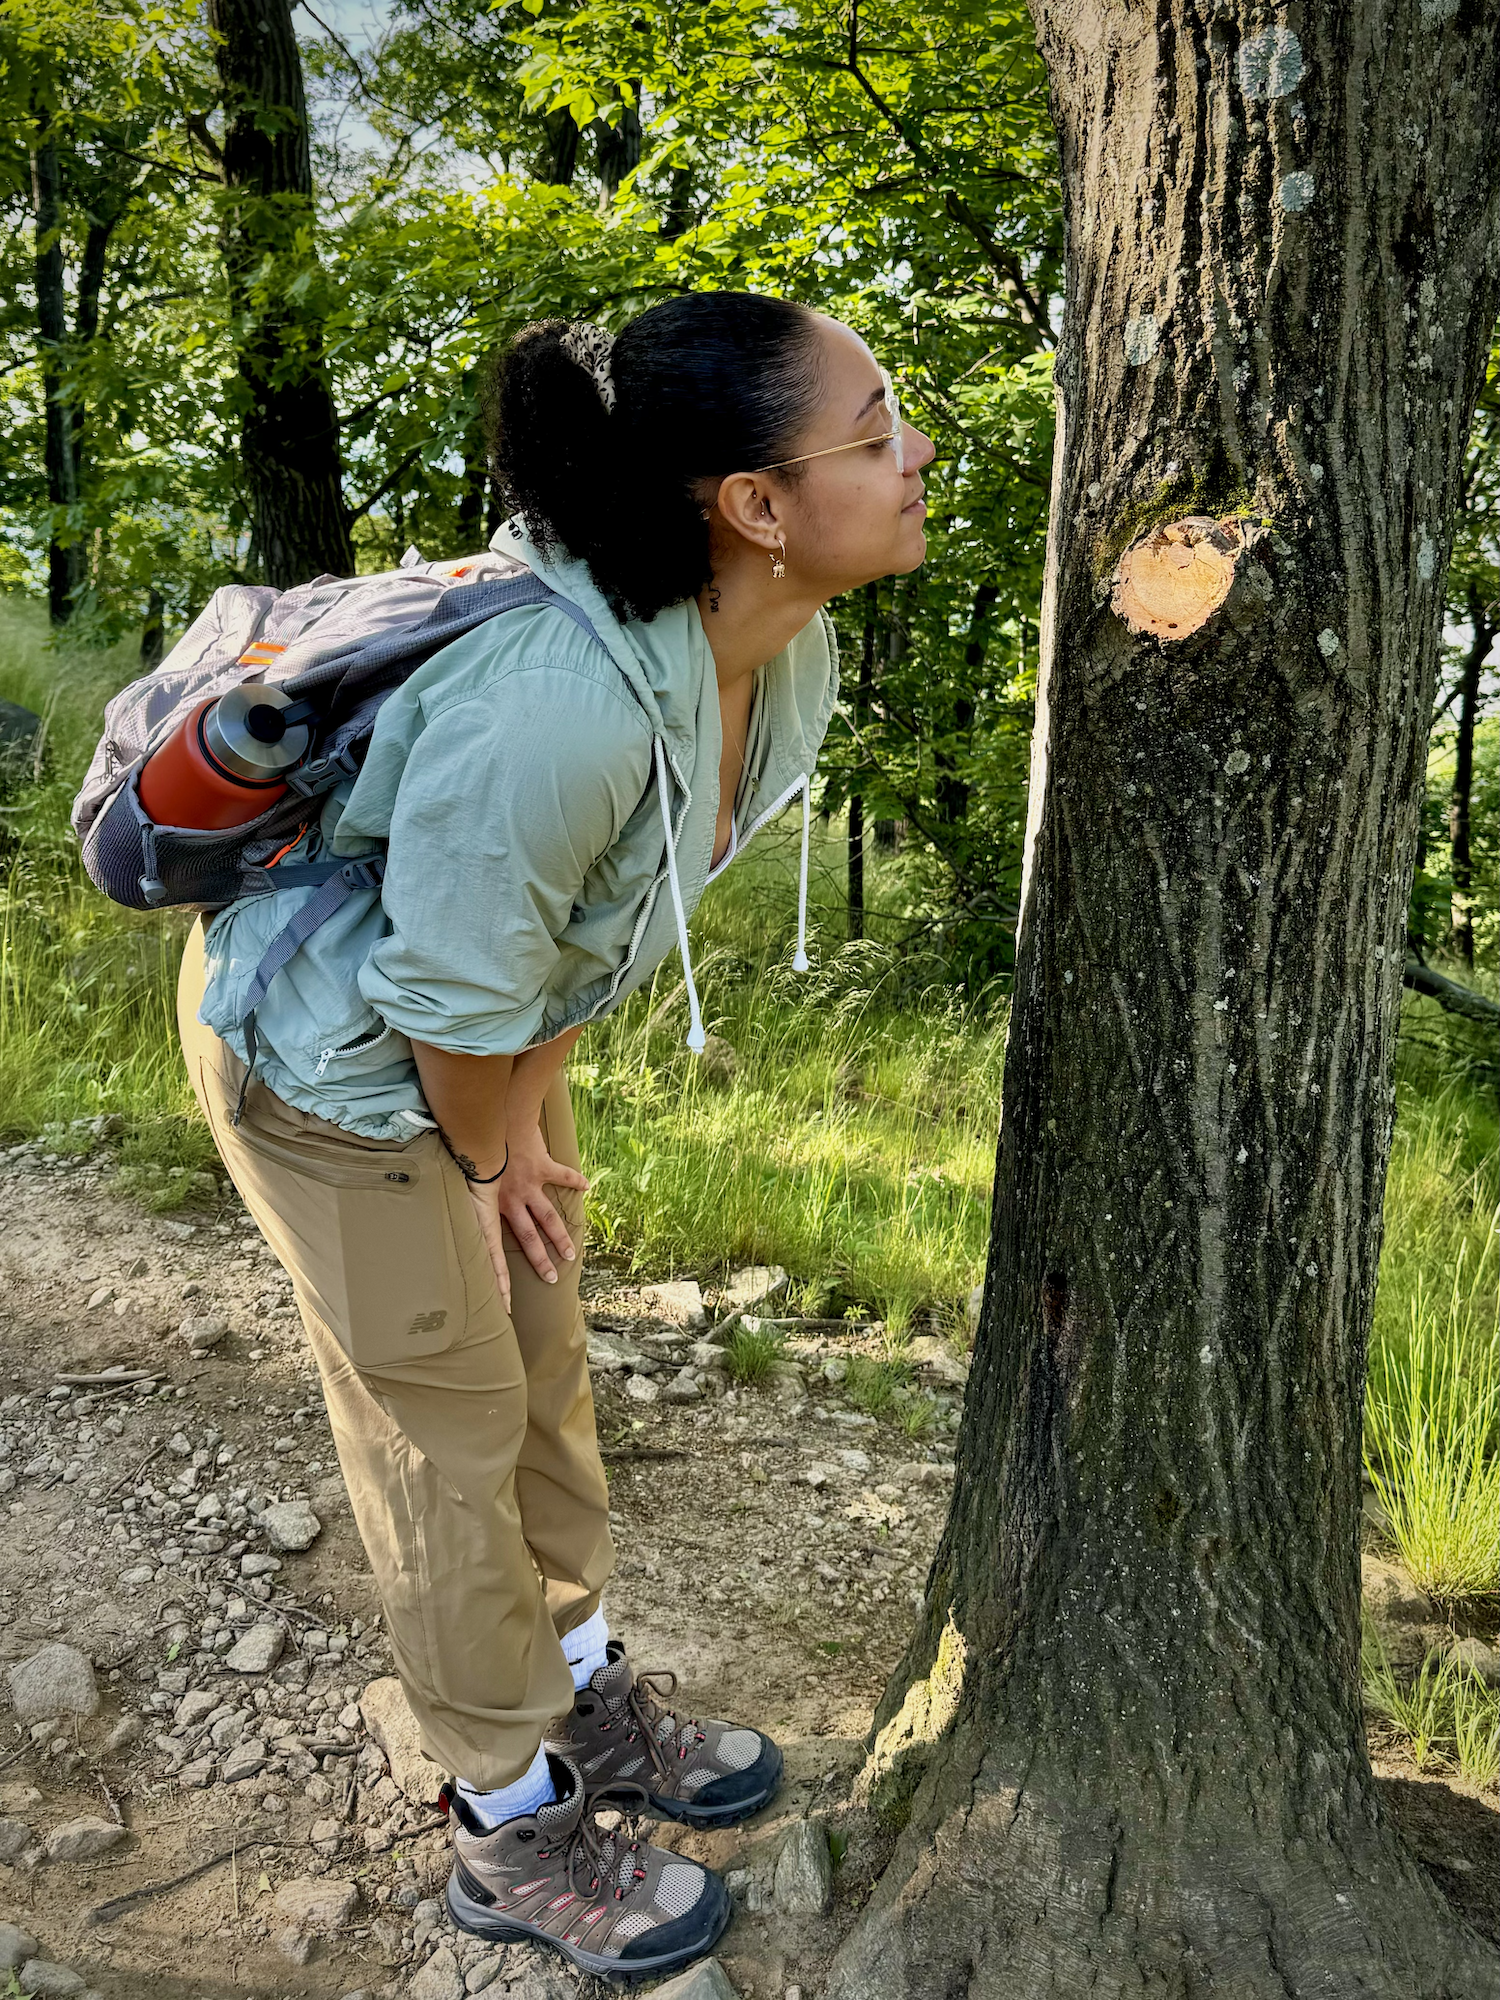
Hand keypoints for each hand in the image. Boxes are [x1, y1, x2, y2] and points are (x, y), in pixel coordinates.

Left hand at [466, 1116, 587, 1308]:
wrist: (491, 1120)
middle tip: (549, 1279)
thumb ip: (457, 1192)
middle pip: (529, 1238)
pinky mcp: (542, 1167)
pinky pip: (562, 1176)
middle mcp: (512, 1200)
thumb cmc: (470, 1144)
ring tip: (570, 1253)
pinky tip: (586, 1187)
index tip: (504, 1301)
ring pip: (548, 1217)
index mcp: (491, 1205)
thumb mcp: (461, 1175)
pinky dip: (574, 1181)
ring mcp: (529, 1185)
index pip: (493, 1249)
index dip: (499, 1277)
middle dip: (540, 1261)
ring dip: (560, 1236)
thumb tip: (438, 1207)